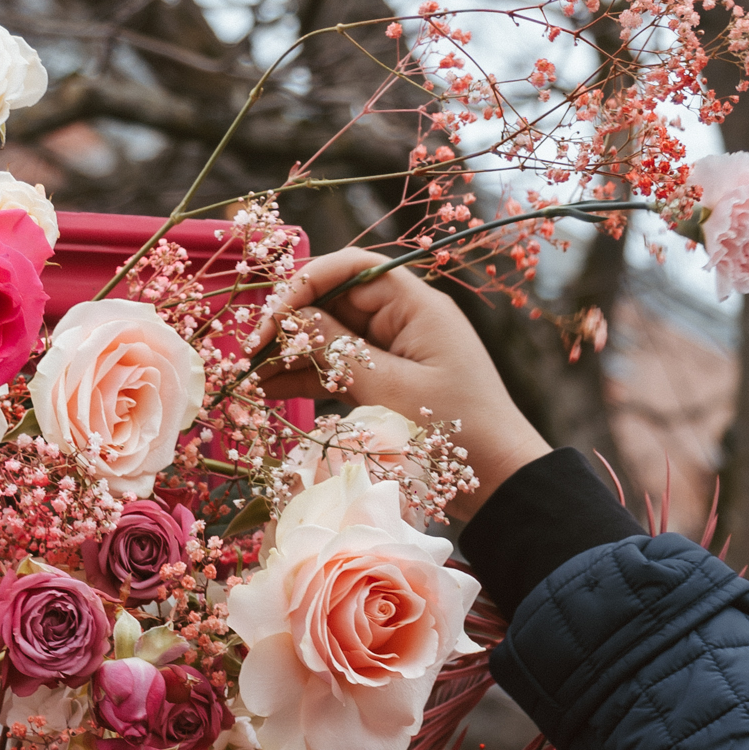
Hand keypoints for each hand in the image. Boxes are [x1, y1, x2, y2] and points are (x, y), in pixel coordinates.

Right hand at [254, 248, 553, 519]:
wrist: (499, 480)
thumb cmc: (457, 432)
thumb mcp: (392, 390)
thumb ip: (340, 353)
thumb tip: (291, 320)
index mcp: (416, 305)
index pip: (350, 269)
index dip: (303, 284)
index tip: (271, 319)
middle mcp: (404, 318)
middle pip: (334, 301)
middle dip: (290, 323)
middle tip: (248, 353)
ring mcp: (395, 350)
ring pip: (331, 337)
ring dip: (292, 353)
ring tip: (249, 375)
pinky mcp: (388, 380)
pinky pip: (340, 368)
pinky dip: (308, 377)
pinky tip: (271, 389)